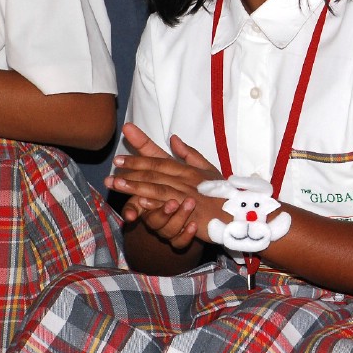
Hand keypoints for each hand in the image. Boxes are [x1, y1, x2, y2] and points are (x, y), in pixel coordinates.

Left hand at [105, 124, 225, 248]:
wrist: (240, 214)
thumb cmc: (224, 193)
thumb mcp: (210, 169)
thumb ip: (190, 155)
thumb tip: (174, 138)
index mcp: (190, 169)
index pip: (160, 160)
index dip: (139, 157)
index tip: (120, 158)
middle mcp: (187, 180)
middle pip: (155, 172)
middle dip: (131, 169)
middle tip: (112, 167)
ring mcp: (189, 196)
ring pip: (158, 188)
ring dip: (135, 186)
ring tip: (116, 184)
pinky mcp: (191, 214)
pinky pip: (171, 207)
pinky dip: (155, 203)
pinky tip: (140, 201)